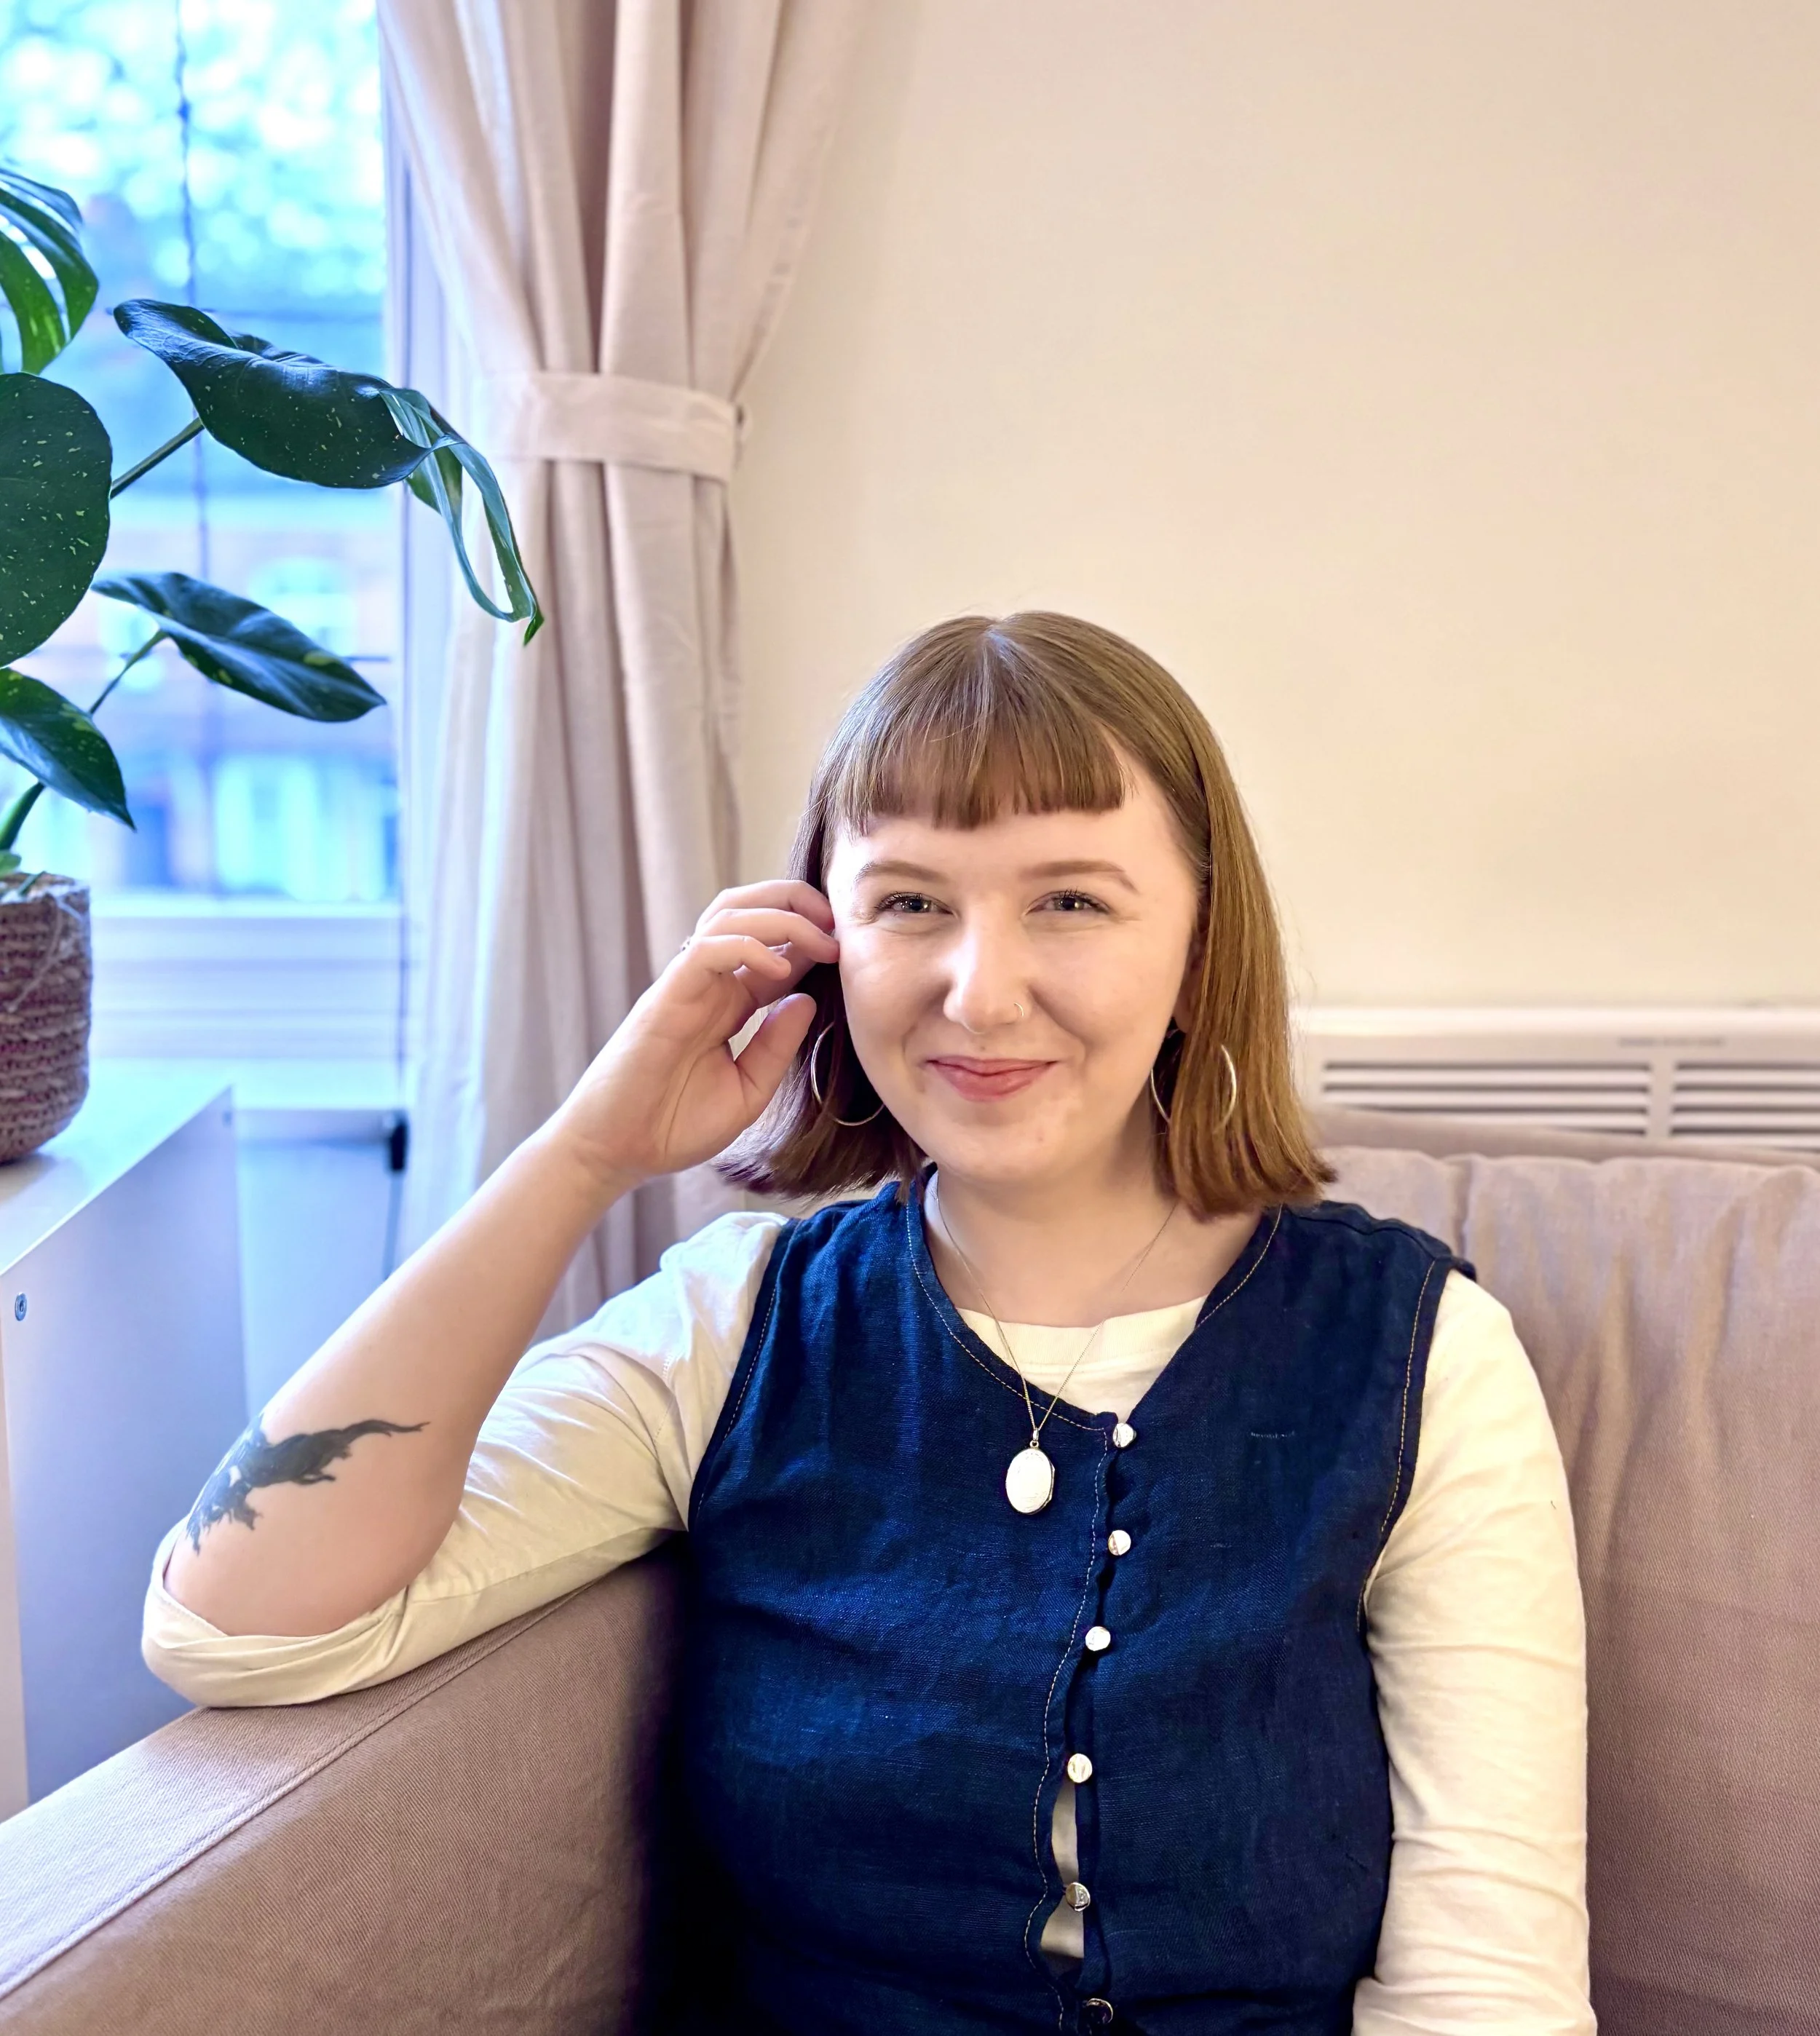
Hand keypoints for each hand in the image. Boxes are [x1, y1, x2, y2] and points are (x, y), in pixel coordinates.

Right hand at [544, 880, 835, 1186]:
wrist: (619, 1152)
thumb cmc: (675, 1126)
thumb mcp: (749, 1090)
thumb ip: (777, 1047)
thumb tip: (808, 1000)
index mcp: (729, 1005)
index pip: (773, 947)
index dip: (811, 938)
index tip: (848, 950)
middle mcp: (709, 985)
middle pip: (748, 910)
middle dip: (796, 901)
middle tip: (838, 923)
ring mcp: (686, 986)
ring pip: (728, 915)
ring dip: (780, 914)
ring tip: (821, 938)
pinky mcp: (666, 997)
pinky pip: (705, 949)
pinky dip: (747, 946)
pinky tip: (781, 969)